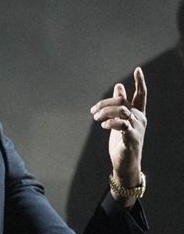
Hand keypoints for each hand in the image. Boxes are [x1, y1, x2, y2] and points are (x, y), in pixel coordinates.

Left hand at [90, 67, 146, 204]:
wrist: (126, 164)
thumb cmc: (122, 141)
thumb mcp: (119, 120)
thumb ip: (119, 105)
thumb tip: (119, 86)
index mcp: (137, 114)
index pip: (141, 95)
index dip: (140, 82)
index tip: (138, 70)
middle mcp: (139, 119)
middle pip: (123, 101)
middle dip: (105, 102)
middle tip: (92, 111)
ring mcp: (137, 128)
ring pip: (122, 110)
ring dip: (105, 111)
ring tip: (96, 118)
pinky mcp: (131, 138)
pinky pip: (122, 125)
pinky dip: (111, 122)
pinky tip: (103, 125)